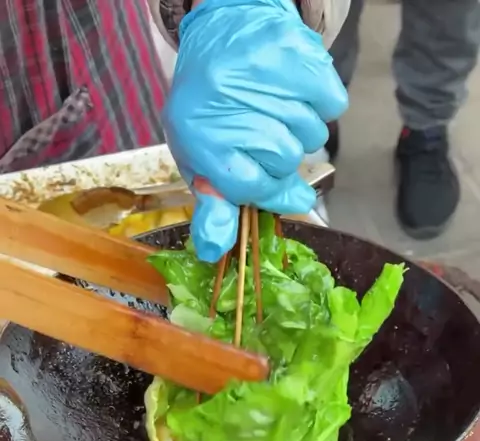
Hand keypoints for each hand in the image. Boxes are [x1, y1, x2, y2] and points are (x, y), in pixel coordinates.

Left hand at [163, 0, 347, 261]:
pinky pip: (333, 104)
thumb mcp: (200, 156)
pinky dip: (322, 103)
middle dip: (281, 155)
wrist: (226, 28)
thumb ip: (214, 205)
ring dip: (302, 129)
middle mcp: (230, 105)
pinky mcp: (298, 55)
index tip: (262, 175)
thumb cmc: (212, 105)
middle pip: (286, 162)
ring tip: (278, 107)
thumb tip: (213, 250)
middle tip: (264, 130)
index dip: (263, 186)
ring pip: (312, 136)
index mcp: (201, 137)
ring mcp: (266, 78)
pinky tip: (297, 91)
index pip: (252, 187)